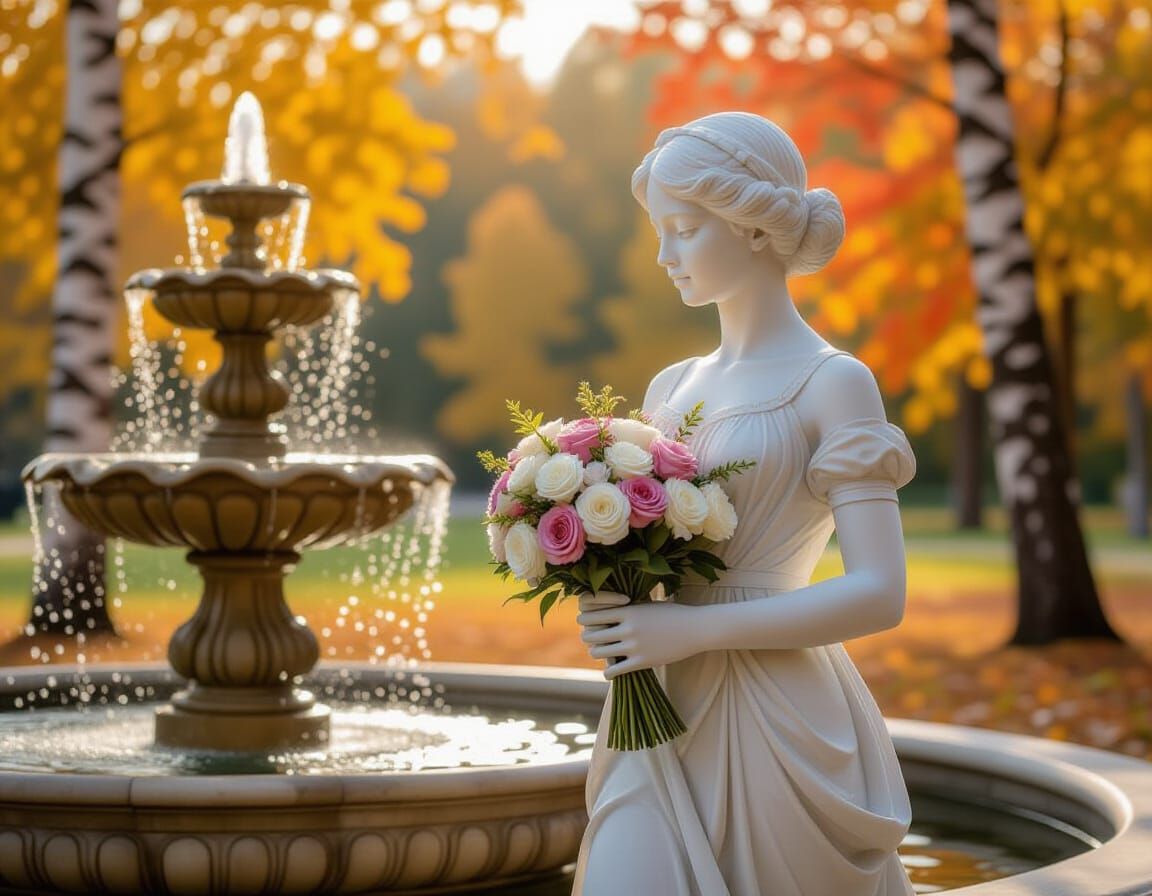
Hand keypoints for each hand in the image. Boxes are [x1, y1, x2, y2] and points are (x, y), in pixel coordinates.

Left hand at [577, 599, 703, 679]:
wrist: (695, 628)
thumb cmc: (671, 614)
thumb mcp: (647, 605)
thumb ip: (627, 609)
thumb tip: (606, 610)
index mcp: (627, 610)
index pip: (592, 615)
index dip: (585, 620)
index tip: (585, 622)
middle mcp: (628, 628)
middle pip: (591, 635)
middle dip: (589, 638)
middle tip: (592, 639)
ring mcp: (634, 646)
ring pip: (598, 653)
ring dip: (597, 654)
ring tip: (601, 653)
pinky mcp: (642, 662)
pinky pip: (614, 671)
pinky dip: (608, 673)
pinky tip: (610, 672)